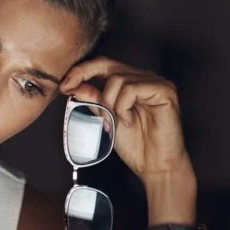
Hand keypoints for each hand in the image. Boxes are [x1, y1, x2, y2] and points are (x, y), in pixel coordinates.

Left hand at [59, 56, 190, 181]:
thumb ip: (93, 100)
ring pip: (118, 79)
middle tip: (72, 93)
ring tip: (117, 121)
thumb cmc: (135, 144)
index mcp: (130, 81)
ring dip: (109, 103)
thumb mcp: (105, 118)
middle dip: (86, 80)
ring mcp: (156, 83)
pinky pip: (133, 89)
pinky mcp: (165, 91)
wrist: (154, 165)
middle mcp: (144, 78)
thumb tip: (75, 84)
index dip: (81, 70)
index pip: (103, 64)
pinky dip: (124, 107)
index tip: (64, 85)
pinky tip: (129, 121)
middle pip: (108, 65)